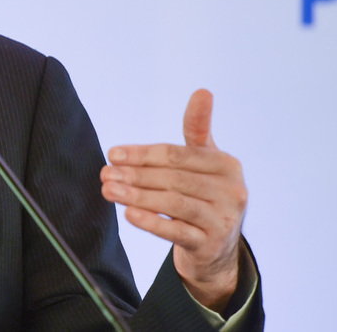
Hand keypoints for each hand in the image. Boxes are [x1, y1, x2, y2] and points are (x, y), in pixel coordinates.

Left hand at [100, 89, 246, 311]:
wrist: (216, 246)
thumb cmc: (204, 194)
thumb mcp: (204, 161)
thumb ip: (198, 129)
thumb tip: (203, 91)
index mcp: (226, 165)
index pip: (178, 155)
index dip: (143, 154)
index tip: (112, 154)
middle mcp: (232, 191)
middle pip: (174, 179)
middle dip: (135, 175)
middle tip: (104, 173)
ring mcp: (224, 219)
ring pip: (174, 203)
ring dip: (137, 196)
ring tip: (108, 190)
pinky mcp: (212, 244)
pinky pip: (177, 231)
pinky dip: (152, 222)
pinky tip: (129, 214)